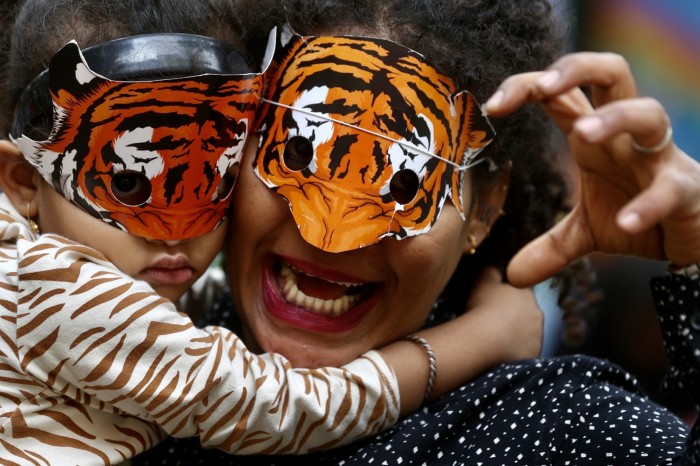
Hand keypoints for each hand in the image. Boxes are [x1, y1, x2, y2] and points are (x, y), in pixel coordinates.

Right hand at [466, 267, 542, 360]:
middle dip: (513, 317)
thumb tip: (493, 268)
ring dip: (515, 335)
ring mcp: (537, 336)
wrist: (487, 340)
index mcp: (526, 294)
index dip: (507, 297)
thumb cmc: (483, 307)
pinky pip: (523, 351)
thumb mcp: (483, 282)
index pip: (521, 293)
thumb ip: (490, 272)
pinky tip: (499, 351)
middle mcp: (537, 314)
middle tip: (493, 321)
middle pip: (526, 314)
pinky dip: (514, 351)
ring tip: (495, 338)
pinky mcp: (533, 354)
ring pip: (526, 334)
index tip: (494, 303)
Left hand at [484, 52, 699, 286]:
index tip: (493, 106)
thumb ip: (550, 247)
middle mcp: (626, 137)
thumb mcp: (586, 233)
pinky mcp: (685, 188)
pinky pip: (669, 187)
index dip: (527, 86)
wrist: (693, 240)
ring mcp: (658, 158)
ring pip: (648, 113)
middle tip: (543, 88)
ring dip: (615, 119)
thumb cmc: (640, 218)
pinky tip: (626, 221)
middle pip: (611, 72)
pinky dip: (647, 204)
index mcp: (595, 138)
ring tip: (583, 134)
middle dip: (576, 68)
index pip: (562, 95)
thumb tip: (512, 275)